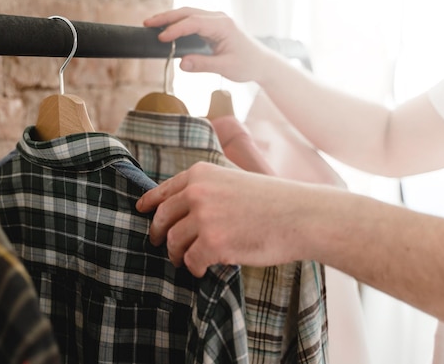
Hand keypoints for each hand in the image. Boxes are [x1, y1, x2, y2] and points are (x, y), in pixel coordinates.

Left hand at [136, 162, 310, 276]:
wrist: (302, 216)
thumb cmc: (274, 200)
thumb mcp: (234, 179)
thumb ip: (207, 188)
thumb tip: (182, 208)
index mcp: (201, 174)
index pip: (163, 190)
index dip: (149, 203)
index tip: (141, 211)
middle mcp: (197, 192)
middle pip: (162, 219)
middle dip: (157, 234)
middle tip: (159, 245)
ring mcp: (204, 218)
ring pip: (173, 242)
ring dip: (176, 255)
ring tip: (184, 260)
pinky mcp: (213, 244)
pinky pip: (190, 261)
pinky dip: (193, 268)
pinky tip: (202, 270)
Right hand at [144, 7, 274, 82]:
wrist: (261, 63)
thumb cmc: (247, 64)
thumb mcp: (225, 67)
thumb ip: (203, 65)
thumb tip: (180, 64)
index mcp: (223, 25)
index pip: (194, 23)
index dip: (176, 30)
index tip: (161, 38)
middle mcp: (219, 18)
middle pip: (188, 12)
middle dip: (167, 17)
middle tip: (147, 23)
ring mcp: (215, 20)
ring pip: (188, 14)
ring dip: (170, 18)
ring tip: (152, 24)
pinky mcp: (212, 26)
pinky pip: (192, 20)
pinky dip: (177, 23)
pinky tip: (166, 28)